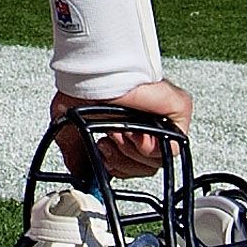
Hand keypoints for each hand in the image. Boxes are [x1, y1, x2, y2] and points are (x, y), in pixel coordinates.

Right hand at [50, 77, 194, 179]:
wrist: (93, 73)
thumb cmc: (82, 86)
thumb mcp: (69, 128)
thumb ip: (77, 155)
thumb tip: (81, 174)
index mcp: (125, 125)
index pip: (132, 164)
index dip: (117, 167)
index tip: (103, 160)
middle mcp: (145, 122)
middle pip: (145, 166)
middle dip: (123, 161)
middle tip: (109, 142)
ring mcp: (162, 117)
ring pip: (158, 160)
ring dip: (134, 153)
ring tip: (121, 131)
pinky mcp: (177, 111)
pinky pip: (173, 146)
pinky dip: (153, 147)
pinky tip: (137, 134)